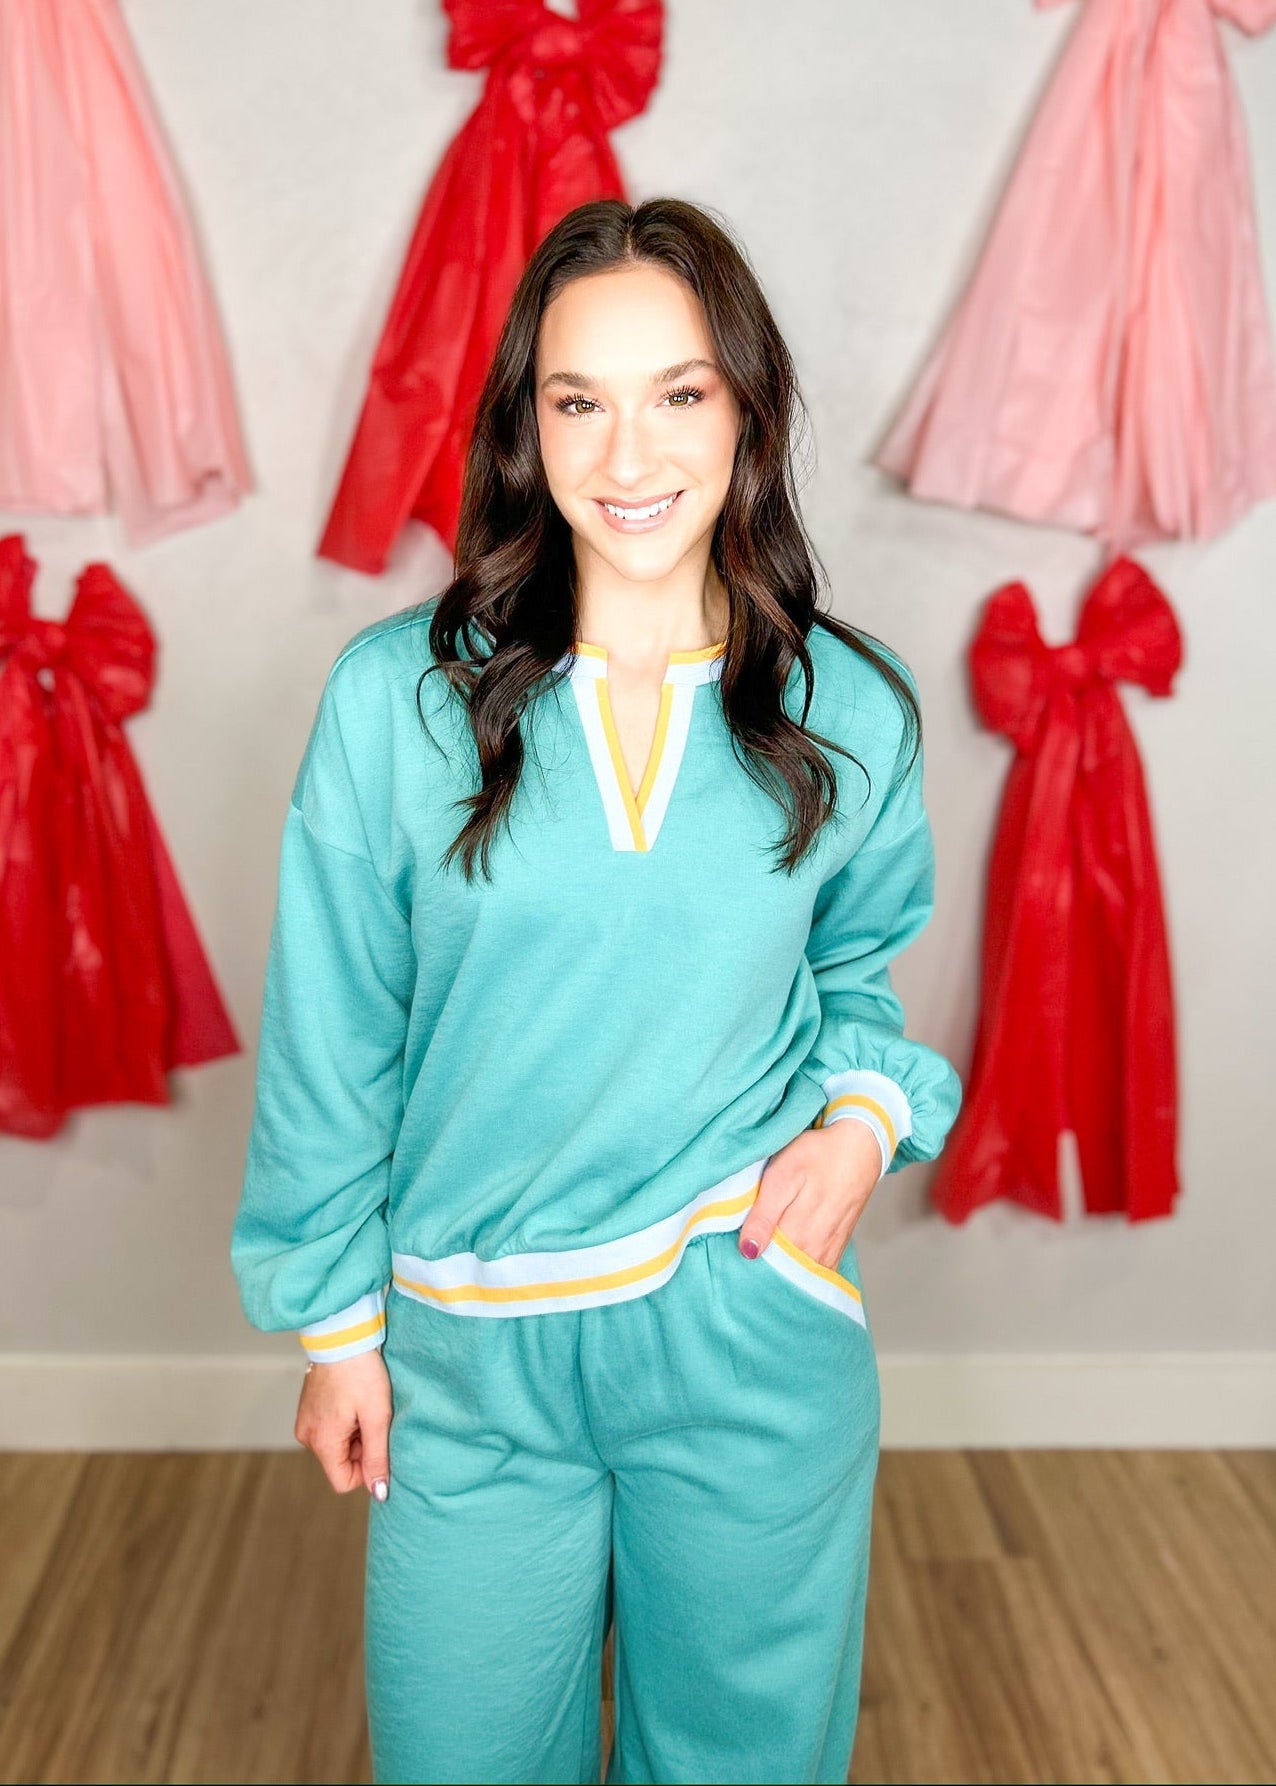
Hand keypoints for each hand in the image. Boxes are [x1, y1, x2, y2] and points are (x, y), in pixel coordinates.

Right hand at [294, 1347, 392, 1499]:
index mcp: (322, 1442)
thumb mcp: (377, 1417)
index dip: (365, 1470)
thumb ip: (377, 1457)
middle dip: (361, 1448)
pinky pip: (329, 1430)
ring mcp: (305, 1422)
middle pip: (340, 1463)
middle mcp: (307, 1436)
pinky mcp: (308, 1409)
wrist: (342, 1336)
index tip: (378, 1443)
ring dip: (354, 1433)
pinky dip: (345, 1422)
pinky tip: (353, 1400)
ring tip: (363, 1405)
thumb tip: (379, 1492)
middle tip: (372, 1418)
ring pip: (336, 1446)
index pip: (343, 1482)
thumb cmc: (361, 1373)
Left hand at [737, 1119, 883, 1269]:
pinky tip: (786, 1252)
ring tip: (764, 1248)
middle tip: (745, 1247)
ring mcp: (828, 1253)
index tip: (733, 1249)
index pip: (763, 1264)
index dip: (745, 1260)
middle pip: (780, 1272)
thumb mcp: (782, 1176)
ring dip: (779, 1267)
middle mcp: (815, 1251)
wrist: (859, 1149)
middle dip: (760, 1267)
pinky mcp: (836, 1250)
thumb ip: (764, 1216)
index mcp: (798, 1234)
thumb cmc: (817, 1156)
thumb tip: (749, 1252)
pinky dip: (798, 1267)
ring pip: (796, 1273)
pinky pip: (813, 1270)